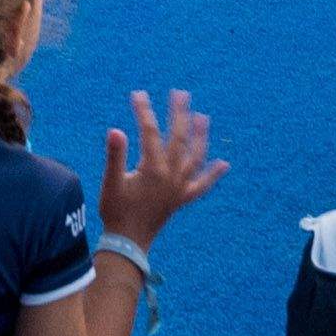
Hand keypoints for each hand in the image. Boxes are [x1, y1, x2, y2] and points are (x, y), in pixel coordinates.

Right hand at [97, 89, 227, 245]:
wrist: (128, 242)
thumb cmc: (116, 211)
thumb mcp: (111, 182)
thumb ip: (115, 156)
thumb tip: (116, 131)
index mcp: (153, 169)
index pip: (150, 132)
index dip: (144, 111)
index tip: (138, 94)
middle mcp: (171, 176)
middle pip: (179, 138)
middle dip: (179, 114)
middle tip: (180, 93)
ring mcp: (179, 188)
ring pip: (195, 157)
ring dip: (200, 136)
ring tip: (203, 117)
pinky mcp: (181, 199)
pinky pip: (201, 185)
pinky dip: (213, 175)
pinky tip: (224, 164)